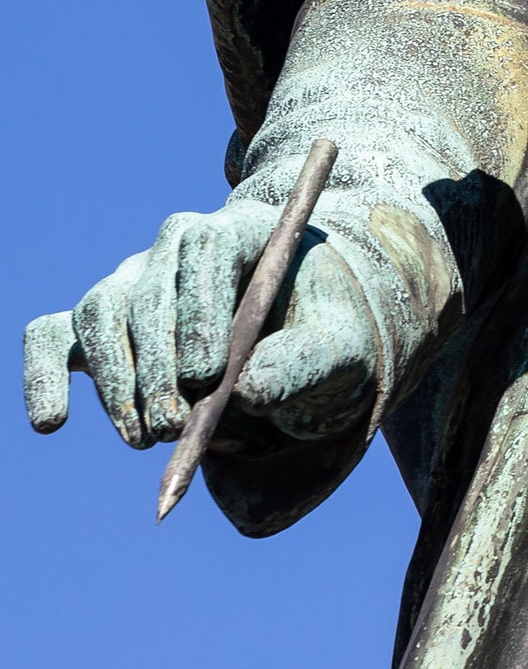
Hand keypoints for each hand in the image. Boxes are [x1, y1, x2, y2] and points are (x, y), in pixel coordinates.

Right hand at [23, 199, 379, 449]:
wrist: (304, 332)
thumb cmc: (326, 332)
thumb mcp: (343, 346)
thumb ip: (307, 361)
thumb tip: (251, 392)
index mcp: (244, 229)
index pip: (206, 245)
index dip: (200, 308)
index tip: (209, 374)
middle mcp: (178, 245)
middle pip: (149, 288)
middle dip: (158, 364)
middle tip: (177, 426)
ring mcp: (135, 279)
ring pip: (100, 313)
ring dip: (116, 381)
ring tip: (146, 440)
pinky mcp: (104, 321)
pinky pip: (51, 336)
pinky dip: (43, 375)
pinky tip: (52, 421)